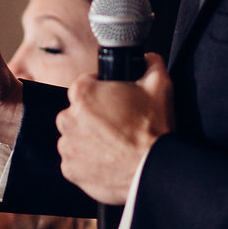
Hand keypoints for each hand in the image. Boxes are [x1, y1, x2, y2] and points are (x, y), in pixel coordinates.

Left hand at [55, 53, 173, 203]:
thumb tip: (148, 58)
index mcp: (83, 93)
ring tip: (115, 144)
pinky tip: (109, 160)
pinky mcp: (70, 169)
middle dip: (95, 116)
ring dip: (90, 139)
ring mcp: (67, 146)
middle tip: (119, 124)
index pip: (86, 84)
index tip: (116, 102)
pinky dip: (88, 161)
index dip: (104, 91)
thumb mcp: (160, 86)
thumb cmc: (154, 130)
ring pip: (76, 136)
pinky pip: (76, 161)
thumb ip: (151, 63)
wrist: (153, 170)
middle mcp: (68, 118)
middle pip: (78, 111)